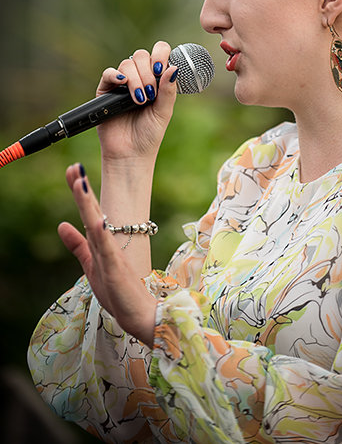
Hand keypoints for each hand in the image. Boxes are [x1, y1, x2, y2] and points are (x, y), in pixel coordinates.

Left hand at [58, 163, 156, 347]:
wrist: (141, 314)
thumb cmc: (118, 291)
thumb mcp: (91, 264)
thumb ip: (78, 245)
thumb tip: (61, 224)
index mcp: (101, 241)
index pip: (89, 211)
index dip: (80, 191)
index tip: (73, 170)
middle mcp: (107, 242)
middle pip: (92, 211)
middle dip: (82, 189)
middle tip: (75, 166)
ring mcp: (112, 253)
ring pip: (97, 223)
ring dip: (88, 203)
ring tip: (81, 183)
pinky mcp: (115, 268)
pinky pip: (106, 248)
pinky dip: (101, 233)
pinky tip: (95, 219)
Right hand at [96, 41, 177, 160]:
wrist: (131, 153)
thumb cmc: (149, 134)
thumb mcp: (164, 112)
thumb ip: (168, 90)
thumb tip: (174, 68)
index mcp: (156, 79)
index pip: (159, 53)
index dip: (161, 54)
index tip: (162, 69)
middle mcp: (139, 77)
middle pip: (141, 56)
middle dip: (148, 72)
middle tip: (151, 94)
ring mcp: (122, 83)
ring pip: (127, 64)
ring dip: (136, 80)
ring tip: (140, 100)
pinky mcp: (106, 91)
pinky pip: (108, 73)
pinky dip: (115, 75)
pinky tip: (123, 83)